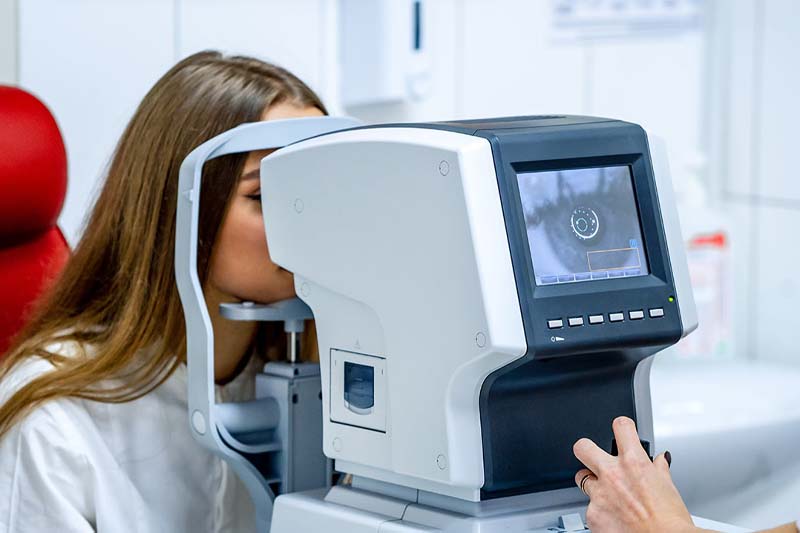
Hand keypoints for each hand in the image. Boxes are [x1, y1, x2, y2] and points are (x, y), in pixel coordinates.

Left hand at [573, 416, 701, 532]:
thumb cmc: (671, 523)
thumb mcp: (669, 489)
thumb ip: (659, 470)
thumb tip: (660, 460)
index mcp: (633, 463)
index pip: (620, 426)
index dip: (622, 427)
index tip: (622, 431)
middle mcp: (612, 475)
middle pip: (582, 447)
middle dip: (587, 450)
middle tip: (594, 457)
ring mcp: (599, 495)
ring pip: (582, 479)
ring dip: (593, 484)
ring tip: (608, 495)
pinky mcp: (592, 516)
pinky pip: (589, 508)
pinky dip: (599, 512)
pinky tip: (614, 518)